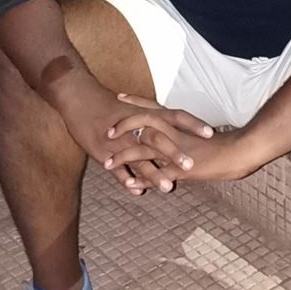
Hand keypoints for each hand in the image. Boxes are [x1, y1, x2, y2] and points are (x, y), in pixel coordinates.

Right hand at [52, 76, 212, 194]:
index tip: (210, 133)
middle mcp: (135, 125)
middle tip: (191, 166)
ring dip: (154, 173)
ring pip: (139, 157)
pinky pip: (116, 168)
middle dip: (174, 153)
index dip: (192, 125)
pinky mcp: (103, 151)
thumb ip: (154, 120)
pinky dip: (126, 179)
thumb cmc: (109, 104)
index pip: (175, 116)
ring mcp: (119, 139)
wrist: (79, 98)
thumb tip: (173, 130)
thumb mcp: (136, 109)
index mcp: (146, 113)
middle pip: (158, 139)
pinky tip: (136, 191)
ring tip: (169, 188)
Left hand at [106, 94, 262, 192]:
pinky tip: (129, 186)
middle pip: (142, 124)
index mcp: (178, 122)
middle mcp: (174, 133)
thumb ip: (182, 132)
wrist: (238, 152)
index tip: (118, 97)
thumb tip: (170, 132)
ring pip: (143, 150)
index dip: (135, 102)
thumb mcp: (197, 132)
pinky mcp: (180, 169)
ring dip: (123, 157)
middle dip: (122, 126)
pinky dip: (141, 181)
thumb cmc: (220, 143)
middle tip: (106, 132)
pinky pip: (156, 175)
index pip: (153, 107)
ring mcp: (176, 151)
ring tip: (107, 163)